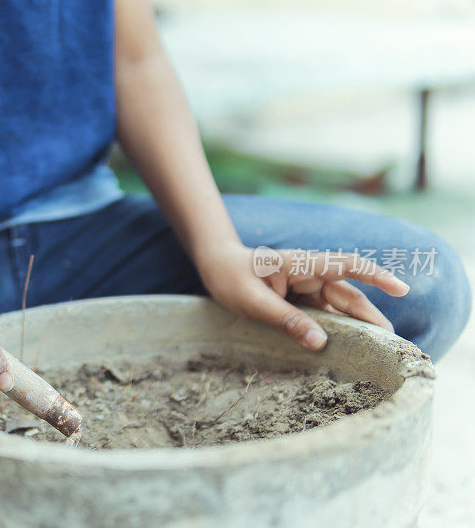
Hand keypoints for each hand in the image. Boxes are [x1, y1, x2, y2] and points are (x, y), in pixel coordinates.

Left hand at [198, 243, 409, 350]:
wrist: (216, 267)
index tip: (401, 289)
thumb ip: (285, 320)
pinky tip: (349, 351)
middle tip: (392, 346)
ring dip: (359, 328)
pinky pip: (325, 318)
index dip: (375, 276)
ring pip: (340, 309)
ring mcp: (307, 290)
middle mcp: (311, 275)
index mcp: (302, 264)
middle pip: (349, 296)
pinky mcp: (302, 303)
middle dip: (372, 318)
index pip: (346, 266)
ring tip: (379, 353)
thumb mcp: (252, 301)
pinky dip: (338, 332)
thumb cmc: (231, 277)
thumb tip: (320, 343)